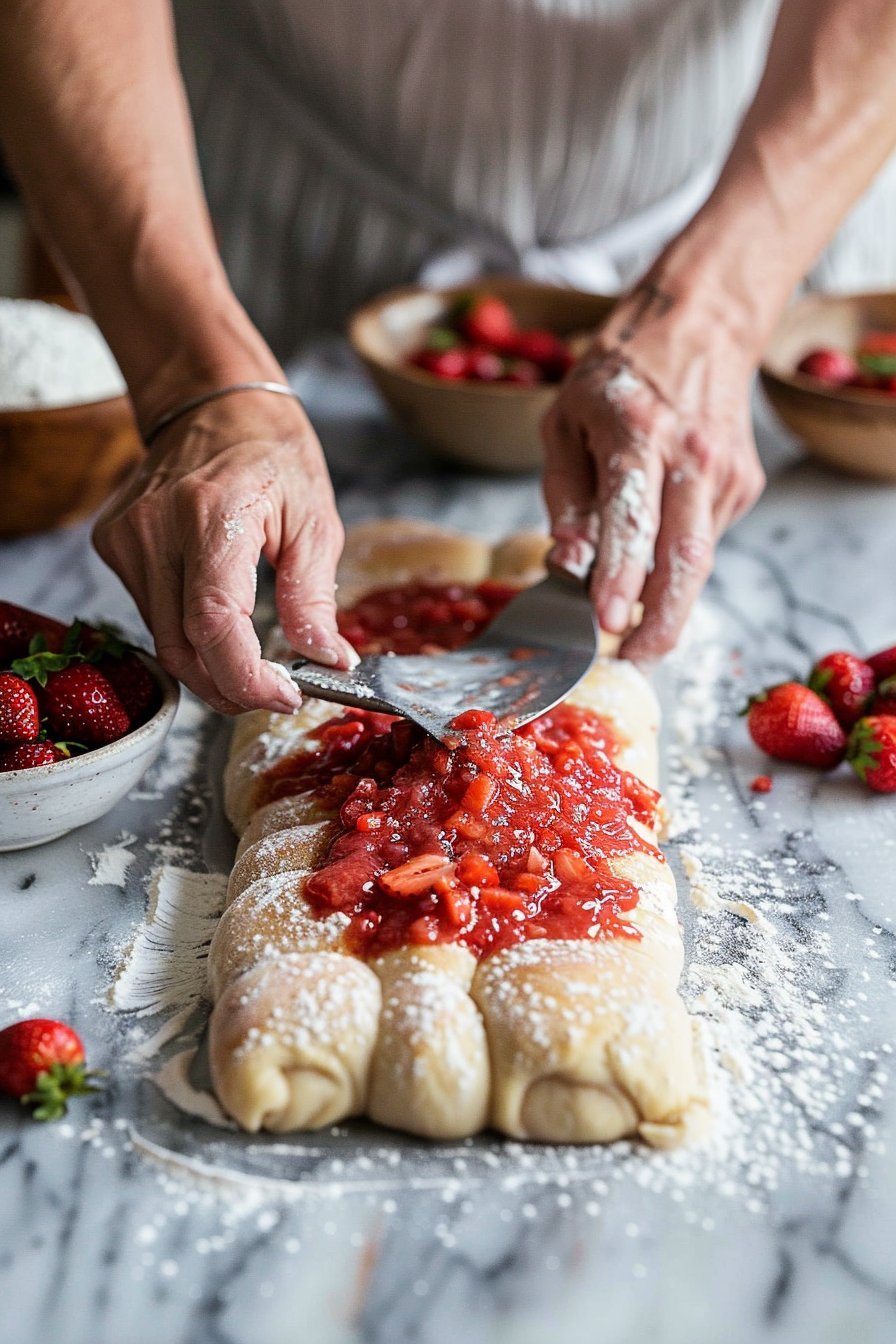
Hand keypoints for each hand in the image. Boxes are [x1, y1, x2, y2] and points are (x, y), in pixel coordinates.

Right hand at [93, 389, 356, 713]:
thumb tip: (327, 661)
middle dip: (230, 687)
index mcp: (212, 515)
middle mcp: (156, 527)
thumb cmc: (272, 453)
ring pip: (163, 640)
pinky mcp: (113, 545)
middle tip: (274, 693)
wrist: (212, 401)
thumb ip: (314, 598)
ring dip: (210, 666)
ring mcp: (126, 537)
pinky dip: (188, 633)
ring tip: (253, 661)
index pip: (214, 624)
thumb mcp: (315, 520)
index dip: (247, 678)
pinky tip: (218, 618)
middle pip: (183, 648)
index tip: (284, 696)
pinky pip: (150, 615)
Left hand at [541, 281, 765, 660]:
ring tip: (635, 628)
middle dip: (661, 622)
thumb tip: (567, 564)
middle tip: (634, 660)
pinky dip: (676, 562)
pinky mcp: (743, 485)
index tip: (605, 623)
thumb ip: (565, 497)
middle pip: (685, 559)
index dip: (619, 577)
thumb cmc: (616, 376)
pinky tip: (656, 547)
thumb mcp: (563, 423)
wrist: (700, 325)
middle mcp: (691, 456)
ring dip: (667, 603)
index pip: (632, 519)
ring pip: (698, 561)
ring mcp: (725, 474)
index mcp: (638, 433)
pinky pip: (704, 540)